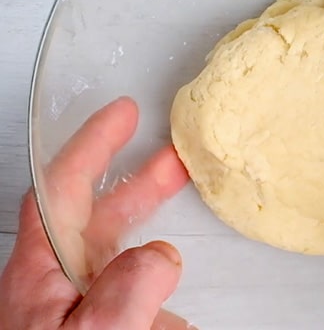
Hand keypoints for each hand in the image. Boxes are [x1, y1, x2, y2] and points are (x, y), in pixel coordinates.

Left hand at [0, 97, 193, 329]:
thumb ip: (130, 286)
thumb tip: (162, 254)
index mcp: (43, 272)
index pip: (62, 187)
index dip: (93, 143)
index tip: (124, 113)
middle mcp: (55, 284)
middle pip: (93, 212)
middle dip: (136, 179)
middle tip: (172, 158)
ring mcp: (75, 307)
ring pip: (114, 251)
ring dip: (148, 223)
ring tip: (181, 221)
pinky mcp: (96, 326)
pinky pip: (129, 291)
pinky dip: (155, 282)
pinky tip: (174, 305)